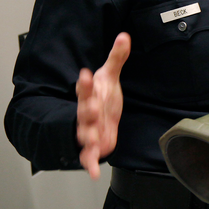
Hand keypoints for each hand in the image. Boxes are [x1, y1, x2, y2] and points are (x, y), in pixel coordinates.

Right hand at [76, 32, 130, 179]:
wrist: (97, 118)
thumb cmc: (101, 97)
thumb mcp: (109, 77)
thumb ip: (117, 58)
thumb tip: (125, 36)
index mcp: (90, 95)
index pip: (85, 87)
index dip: (85, 82)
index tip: (85, 74)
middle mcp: (86, 113)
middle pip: (84, 111)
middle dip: (87, 109)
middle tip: (92, 107)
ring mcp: (88, 130)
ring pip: (85, 133)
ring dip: (87, 136)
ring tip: (91, 139)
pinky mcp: (93, 145)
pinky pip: (89, 156)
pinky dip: (90, 164)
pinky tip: (93, 172)